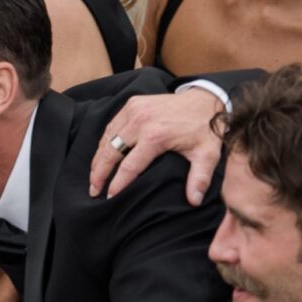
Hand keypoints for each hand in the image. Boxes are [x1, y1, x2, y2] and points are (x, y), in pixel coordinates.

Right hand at [89, 89, 224, 203]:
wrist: (206, 100)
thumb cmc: (205, 130)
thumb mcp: (207, 155)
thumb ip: (200, 179)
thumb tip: (194, 201)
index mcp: (156, 136)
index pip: (129, 166)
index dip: (118, 183)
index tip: (110, 197)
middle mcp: (139, 122)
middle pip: (110, 152)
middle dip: (99, 173)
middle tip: (93, 190)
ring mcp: (133, 111)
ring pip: (106, 138)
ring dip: (98, 158)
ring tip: (94, 175)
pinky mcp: (131, 104)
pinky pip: (111, 126)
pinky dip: (104, 142)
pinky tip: (102, 155)